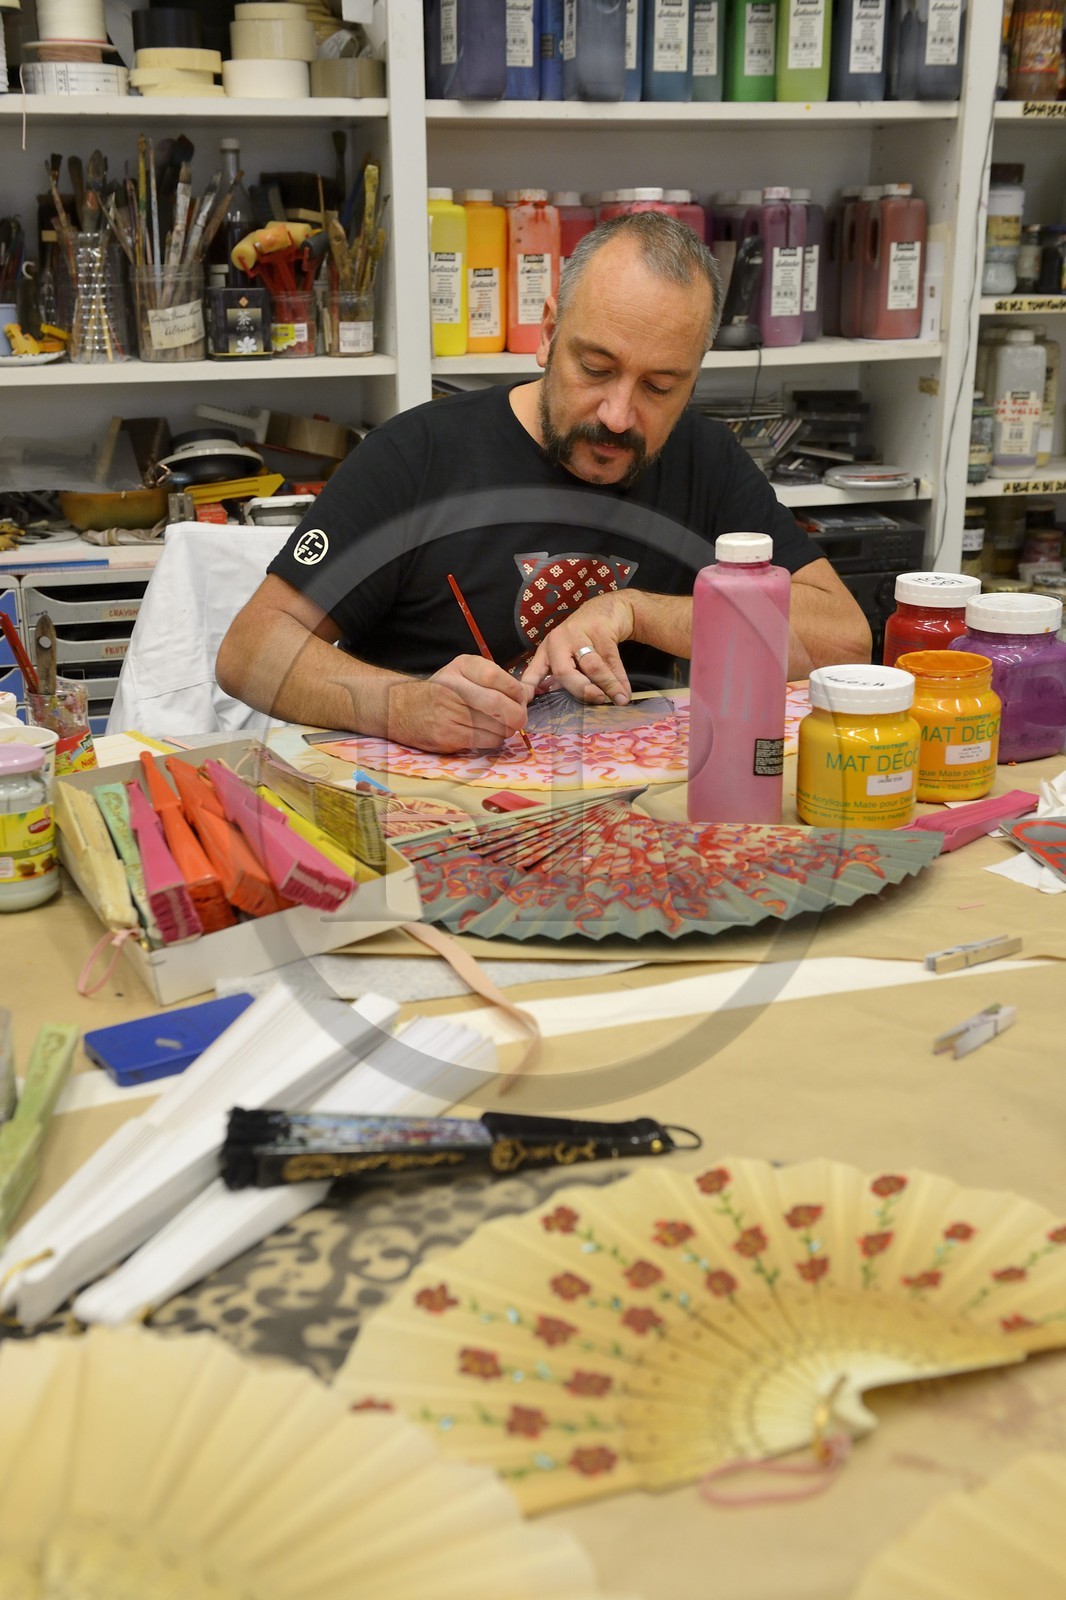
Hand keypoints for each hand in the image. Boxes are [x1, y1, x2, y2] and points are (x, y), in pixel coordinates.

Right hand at [388, 655, 531, 752]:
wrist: (404, 710)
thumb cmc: (443, 691)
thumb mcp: (463, 673)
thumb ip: (494, 679)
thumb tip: (526, 695)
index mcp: (460, 667)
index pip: (495, 676)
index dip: (515, 690)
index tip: (520, 697)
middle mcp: (452, 688)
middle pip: (497, 704)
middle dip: (517, 714)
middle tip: (519, 718)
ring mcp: (448, 714)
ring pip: (495, 726)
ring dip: (507, 729)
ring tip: (501, 726)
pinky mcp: (448, 736)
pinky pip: (486, 741)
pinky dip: (495, 740)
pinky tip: (488, 734)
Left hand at [520, 591, 635, 705]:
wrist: (608, 608)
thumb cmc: (587, 638)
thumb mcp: (570, 654)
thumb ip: (567, 677)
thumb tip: (571, 708)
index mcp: (547, 651)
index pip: (533, 673)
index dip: (529, 689)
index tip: (528, 704)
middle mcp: (558, 641)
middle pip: (564, 672)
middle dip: (581, 689)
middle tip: (597, 700)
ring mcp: (578, 633)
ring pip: (592, 666)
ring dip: (608, 685)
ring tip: (619, 700)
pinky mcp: (599, 629)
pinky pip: (610, 660)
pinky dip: (619, 679)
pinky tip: (625, 691)